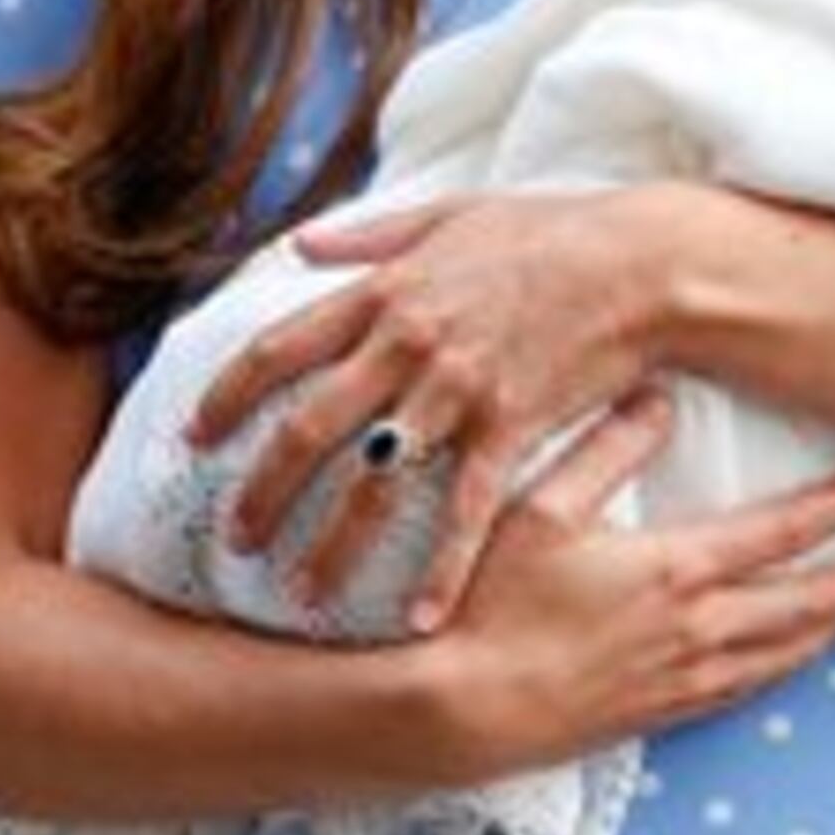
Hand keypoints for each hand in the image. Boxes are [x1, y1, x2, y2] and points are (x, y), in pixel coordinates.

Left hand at [193, 181, 722, 632]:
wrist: (641, 261)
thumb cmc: (552, 231)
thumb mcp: (452, 213)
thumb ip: (371, 236)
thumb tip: (299, 246)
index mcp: (387, 292)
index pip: (277, 349)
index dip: (225, 398)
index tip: (193, 438)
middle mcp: (409, 343)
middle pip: (307, 429)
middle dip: (262, 492)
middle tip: (233, 543)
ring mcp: (459, 389)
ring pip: (373, 483)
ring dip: (330, 546)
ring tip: (299, 597)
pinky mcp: (514, 426)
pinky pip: (466, 511)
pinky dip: (442, 569)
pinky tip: (420, 621)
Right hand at [423, 400, 834, 777]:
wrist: (457, 711)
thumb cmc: (489, 607)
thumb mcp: (541, 510)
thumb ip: (606, 450)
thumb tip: (657, 398)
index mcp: (677, 570)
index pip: (785, 530)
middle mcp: (696, 629)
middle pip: (805, 600)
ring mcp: (680, 679)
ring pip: (782, 652)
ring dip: (829, 627)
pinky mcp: (656, 716)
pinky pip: (743, 691)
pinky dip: (781, 670)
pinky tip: (787, 663)